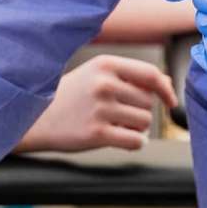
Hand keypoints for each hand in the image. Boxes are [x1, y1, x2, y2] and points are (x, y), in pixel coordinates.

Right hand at [17, 56, 177, 152]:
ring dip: (136, 127)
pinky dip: (134, 143)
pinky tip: (120, 139)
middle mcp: (104, 84)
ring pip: (144, 122)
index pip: (150, 74)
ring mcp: (100, 109)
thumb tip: (167, 83)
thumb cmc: (72, 94)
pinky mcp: (96, 134)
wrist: (36, 117)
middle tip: (118, 114)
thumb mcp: (97, 74)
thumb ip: (131, 76)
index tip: (170, 101)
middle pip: (148, 102)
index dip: (166, 89)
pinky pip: (135, 141)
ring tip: (114, 124)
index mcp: (106, 64)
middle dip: (140, 111)